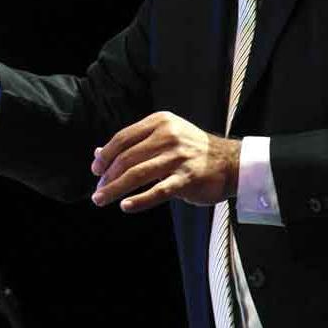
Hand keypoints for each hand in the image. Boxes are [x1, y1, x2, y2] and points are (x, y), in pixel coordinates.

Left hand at [90, 111, 239, 212]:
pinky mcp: (187, 178)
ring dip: (115, 189)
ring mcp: (178, 157)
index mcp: (160, 122)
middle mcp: (168, 136)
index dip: (105, 156)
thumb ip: (133, 145)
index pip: (123, 138)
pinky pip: (158, 191)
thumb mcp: (164, 138)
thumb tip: (98, 154)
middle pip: (126, 158)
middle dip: (107, 177)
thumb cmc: (193, 151)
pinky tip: (126, 206)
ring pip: (137, 174)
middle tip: (98, 191)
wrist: (231, 162)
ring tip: (101, 199)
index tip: (96, 171)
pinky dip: (139, 200)